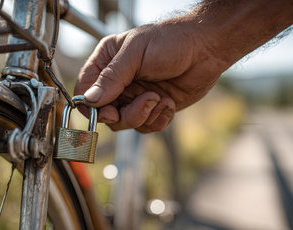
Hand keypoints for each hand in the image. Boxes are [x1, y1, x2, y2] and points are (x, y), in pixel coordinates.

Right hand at [74, 18, 228, 132]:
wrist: (207, 48)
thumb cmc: (172, 40)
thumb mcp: (136, 53)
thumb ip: (112, 77)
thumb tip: (90, 99)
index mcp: (107, 62)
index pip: (85, 89)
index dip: (91, 105)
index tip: (106, 111)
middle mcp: (118, 82)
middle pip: (104, 113)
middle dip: (123, 114)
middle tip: (143, 102)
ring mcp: (135, 96)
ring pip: (125, 123)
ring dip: (143, 115)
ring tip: (159, 98)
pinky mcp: (153, 108)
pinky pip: (146, 126)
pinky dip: (158, 119)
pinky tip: (168, 103)